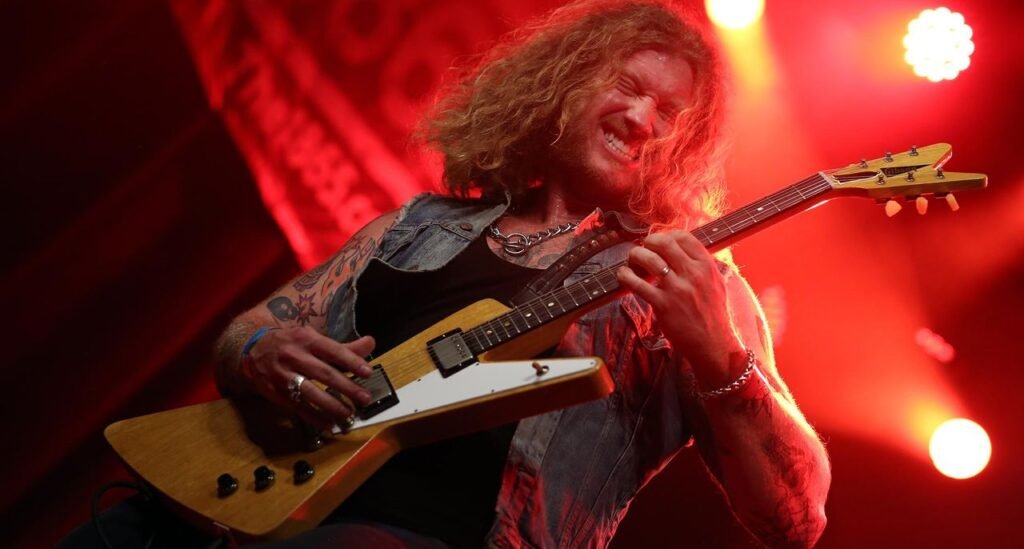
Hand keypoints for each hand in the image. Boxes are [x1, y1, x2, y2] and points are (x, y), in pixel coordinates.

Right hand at [241, 327, 375, 430]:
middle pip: (324, 373)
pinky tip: (328, 424)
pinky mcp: (275, 392)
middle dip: (346, 387)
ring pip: (310, 392)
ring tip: (348, 414)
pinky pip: (297, 407)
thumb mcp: (313, 339)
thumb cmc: (291, 343)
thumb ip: (343, 347)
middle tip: (364, 398)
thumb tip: (370, 344)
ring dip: (331, 405)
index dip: (351, 361)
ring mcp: (283, 375)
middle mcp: (294, 355)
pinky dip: (314, 417)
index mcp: (307, 339)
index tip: (368, 372)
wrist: (252, 349)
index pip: (333, 350)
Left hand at [616, 231, 744, 382]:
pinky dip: (625, 275)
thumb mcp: (716, 284)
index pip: (684, 237)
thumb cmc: (713, 315)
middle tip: (642, 249)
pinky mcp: (663, 305)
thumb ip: (701, 266)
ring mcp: (678, 289)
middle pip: (664, 242)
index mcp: (707, 266)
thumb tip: (683, 251)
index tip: (658, 243)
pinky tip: (623, 275)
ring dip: (635, 256)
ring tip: (631, 261)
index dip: (667, 235)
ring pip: (649, 259)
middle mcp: (693, 274)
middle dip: (648, 242)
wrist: (714, 344)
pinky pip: (638, 284)